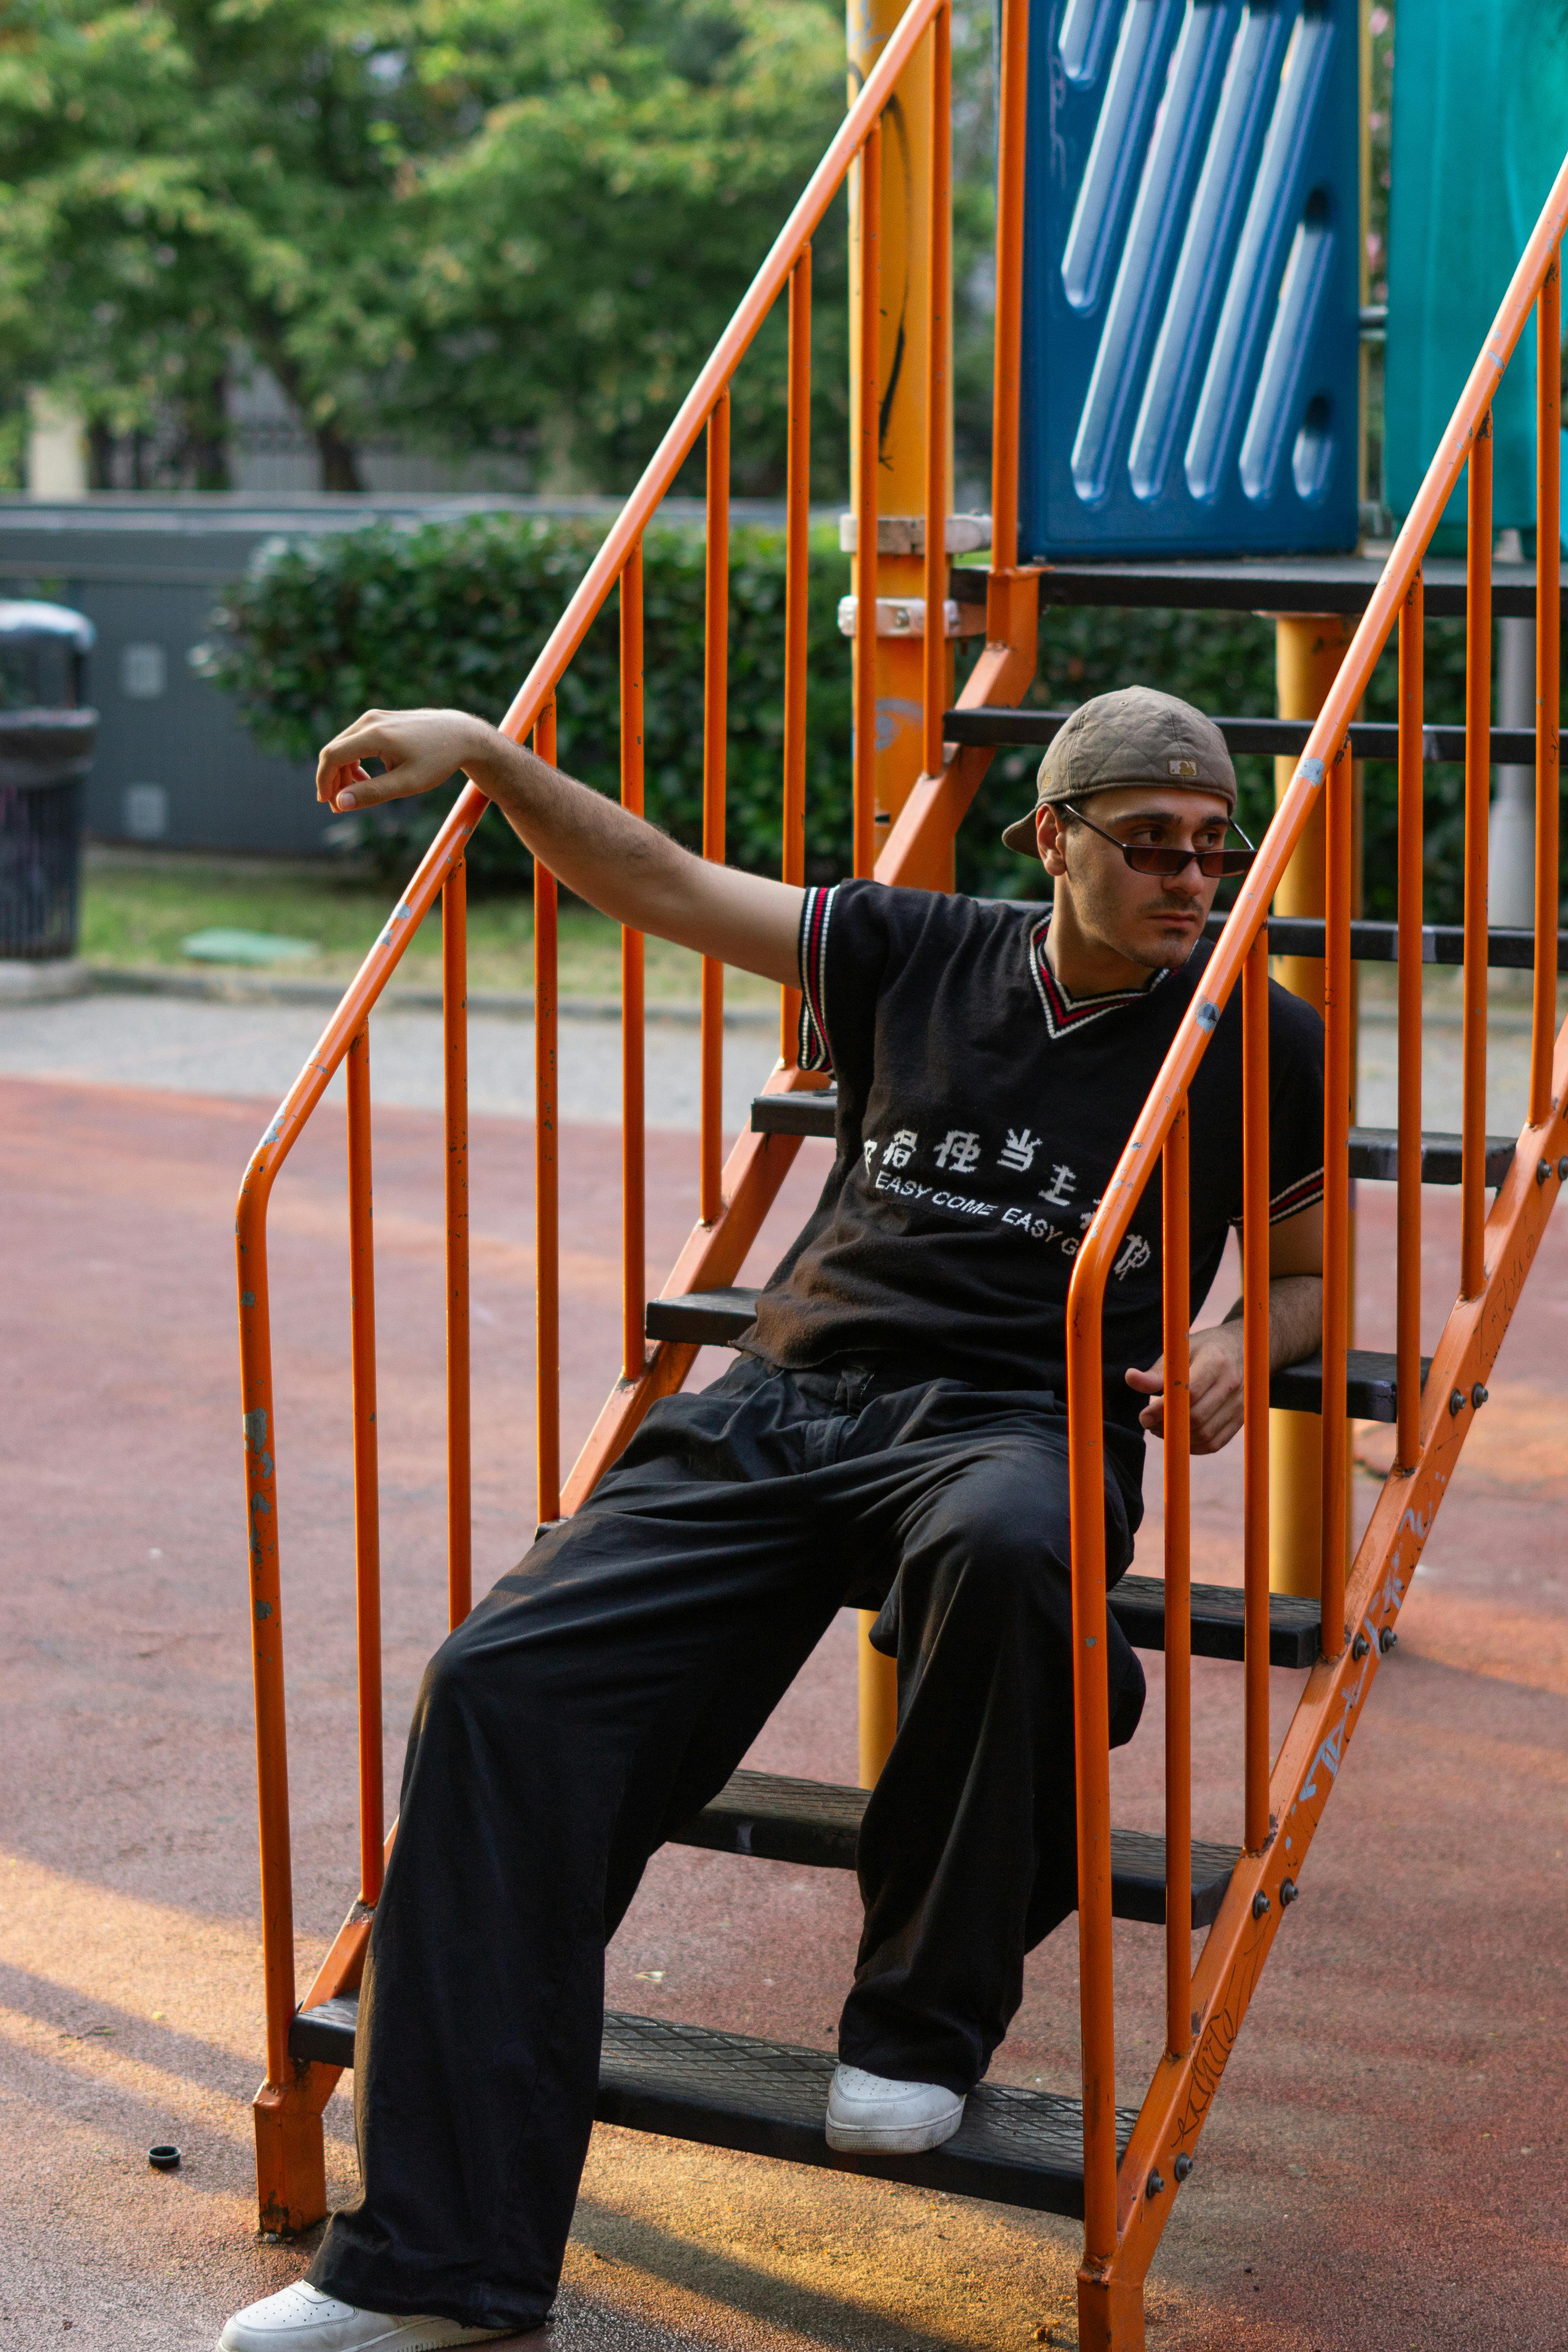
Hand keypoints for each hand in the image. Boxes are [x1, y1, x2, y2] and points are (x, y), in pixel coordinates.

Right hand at [316, 707, 499, 812]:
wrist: (460, 734)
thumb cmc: (438, 759)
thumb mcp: (408, 783)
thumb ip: (373, 793)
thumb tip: (340, 803)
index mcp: (375, 734)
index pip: (333, 756)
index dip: (324, 781)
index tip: (328, 803)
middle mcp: (370, 721)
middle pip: (335, 750)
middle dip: (332, 779)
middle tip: (340, 806)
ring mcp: (375, 717)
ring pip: (344, 746)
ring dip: (343, 771)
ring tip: (355, 794)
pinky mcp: (380, 719)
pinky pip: (356, 741)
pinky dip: (354, 761)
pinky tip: (365, 778)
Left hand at [1125, 1323, 1245, 1453]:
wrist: (1239, 1349)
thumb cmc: (1202, 1350)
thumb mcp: (1180, 1352)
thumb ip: (1156, 1371)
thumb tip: (1130, 1378)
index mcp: (1215, 1361)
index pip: (1190, 1392)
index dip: (1164, 1409)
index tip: (1144, 1416)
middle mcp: (1232, 1383)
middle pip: (1197, 1417)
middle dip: (1168, 1426)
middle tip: (1149, 1423)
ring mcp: (1239, 1403)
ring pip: (1205, 1434)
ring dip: (1178, 1439)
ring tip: (1161, 1428)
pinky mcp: (1240, 1419)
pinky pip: (1215, 1443)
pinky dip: (1193, 1447)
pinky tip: (1179, 1437)